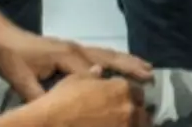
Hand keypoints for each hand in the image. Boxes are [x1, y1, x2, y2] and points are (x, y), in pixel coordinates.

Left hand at [0, 29, 151, 102]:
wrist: (3, 37)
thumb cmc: (13, 58)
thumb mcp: (21, 79)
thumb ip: (38, 95)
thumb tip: (53, 111)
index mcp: (66, 56)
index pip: (92, 74)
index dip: (108, 86)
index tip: (126, 99)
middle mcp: (76, 49)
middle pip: (109, 58)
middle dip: (130, 67)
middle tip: (150, 77)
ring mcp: (76, 47)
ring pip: (108, 53)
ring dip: (128, 61)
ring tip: (147, 68)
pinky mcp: (73, 48)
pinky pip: (101, 52)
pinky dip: (117, 57)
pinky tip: (124, 62)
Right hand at [33, 72, 150, 126]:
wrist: (49, 124)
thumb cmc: (61, 101)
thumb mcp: (75, 81)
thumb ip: (92, 77)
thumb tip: (99, 70)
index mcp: (122, 88)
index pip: (137, 92)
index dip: (131, 96)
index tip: (125, 101)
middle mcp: (128, 108)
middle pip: (142, 112)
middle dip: (135, 113)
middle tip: (126, 117)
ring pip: (139, 126)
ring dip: (133, 124)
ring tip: (122, 124)